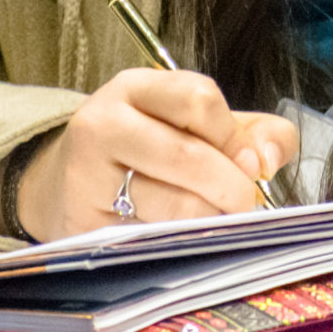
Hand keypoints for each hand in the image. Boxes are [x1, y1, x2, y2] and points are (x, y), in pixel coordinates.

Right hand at [17, 69, 298, 240]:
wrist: (64, 186)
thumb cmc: (145, 152)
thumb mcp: (193, 126)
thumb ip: (251, 132)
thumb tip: (268, 159)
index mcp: (133, 88)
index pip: (198, 98)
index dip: (232, 134)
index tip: (243, 159)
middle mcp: (102, 123)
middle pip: (190, 156)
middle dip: (232, 187)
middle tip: (243, 202)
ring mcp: (87, 176)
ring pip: (175, 206)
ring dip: (208, 219)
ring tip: (209, 218)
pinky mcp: (83, 225)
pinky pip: (153, 240)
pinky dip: (180, 243)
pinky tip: (178, 236)